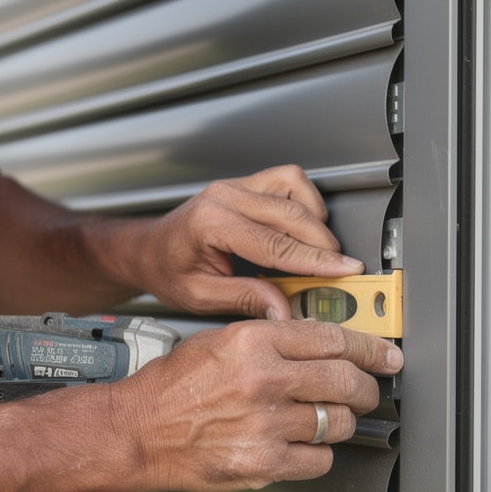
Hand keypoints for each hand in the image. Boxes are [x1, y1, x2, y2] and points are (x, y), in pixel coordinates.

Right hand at [114, 320, 402, 491]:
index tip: (384, 355)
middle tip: (369, 390)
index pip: (333, 338)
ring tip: (325, 418)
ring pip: (337, 421)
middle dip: (367, 387)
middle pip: (346, 380)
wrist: (137, 433)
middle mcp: (262, 379)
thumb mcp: (219, 340)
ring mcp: (265, 423)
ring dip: (340, 421)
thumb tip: (319, 340)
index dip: (369, 348)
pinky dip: (318, 454)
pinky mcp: (263, 462)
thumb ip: (271, 337)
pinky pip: (319, 459)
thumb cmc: (171, 389)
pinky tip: (302, 445)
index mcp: (254, 341)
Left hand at [133, 165, 364, 319]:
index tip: (344, 270)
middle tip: (339, 269)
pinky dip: (304, 202)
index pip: (276, 243)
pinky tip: (302, 228)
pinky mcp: (245, 184)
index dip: (316, 260)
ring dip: (314, 218)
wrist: (147, 250)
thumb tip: (285, 310)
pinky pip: (287, 181)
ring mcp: (236, 186)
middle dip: (323, 243)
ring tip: (317, 249)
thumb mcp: (201, 296)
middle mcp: (225, 197)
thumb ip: (246, 300)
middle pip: (292, 213)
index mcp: (211, 223)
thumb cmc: (166, 270)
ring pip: (294, 187)